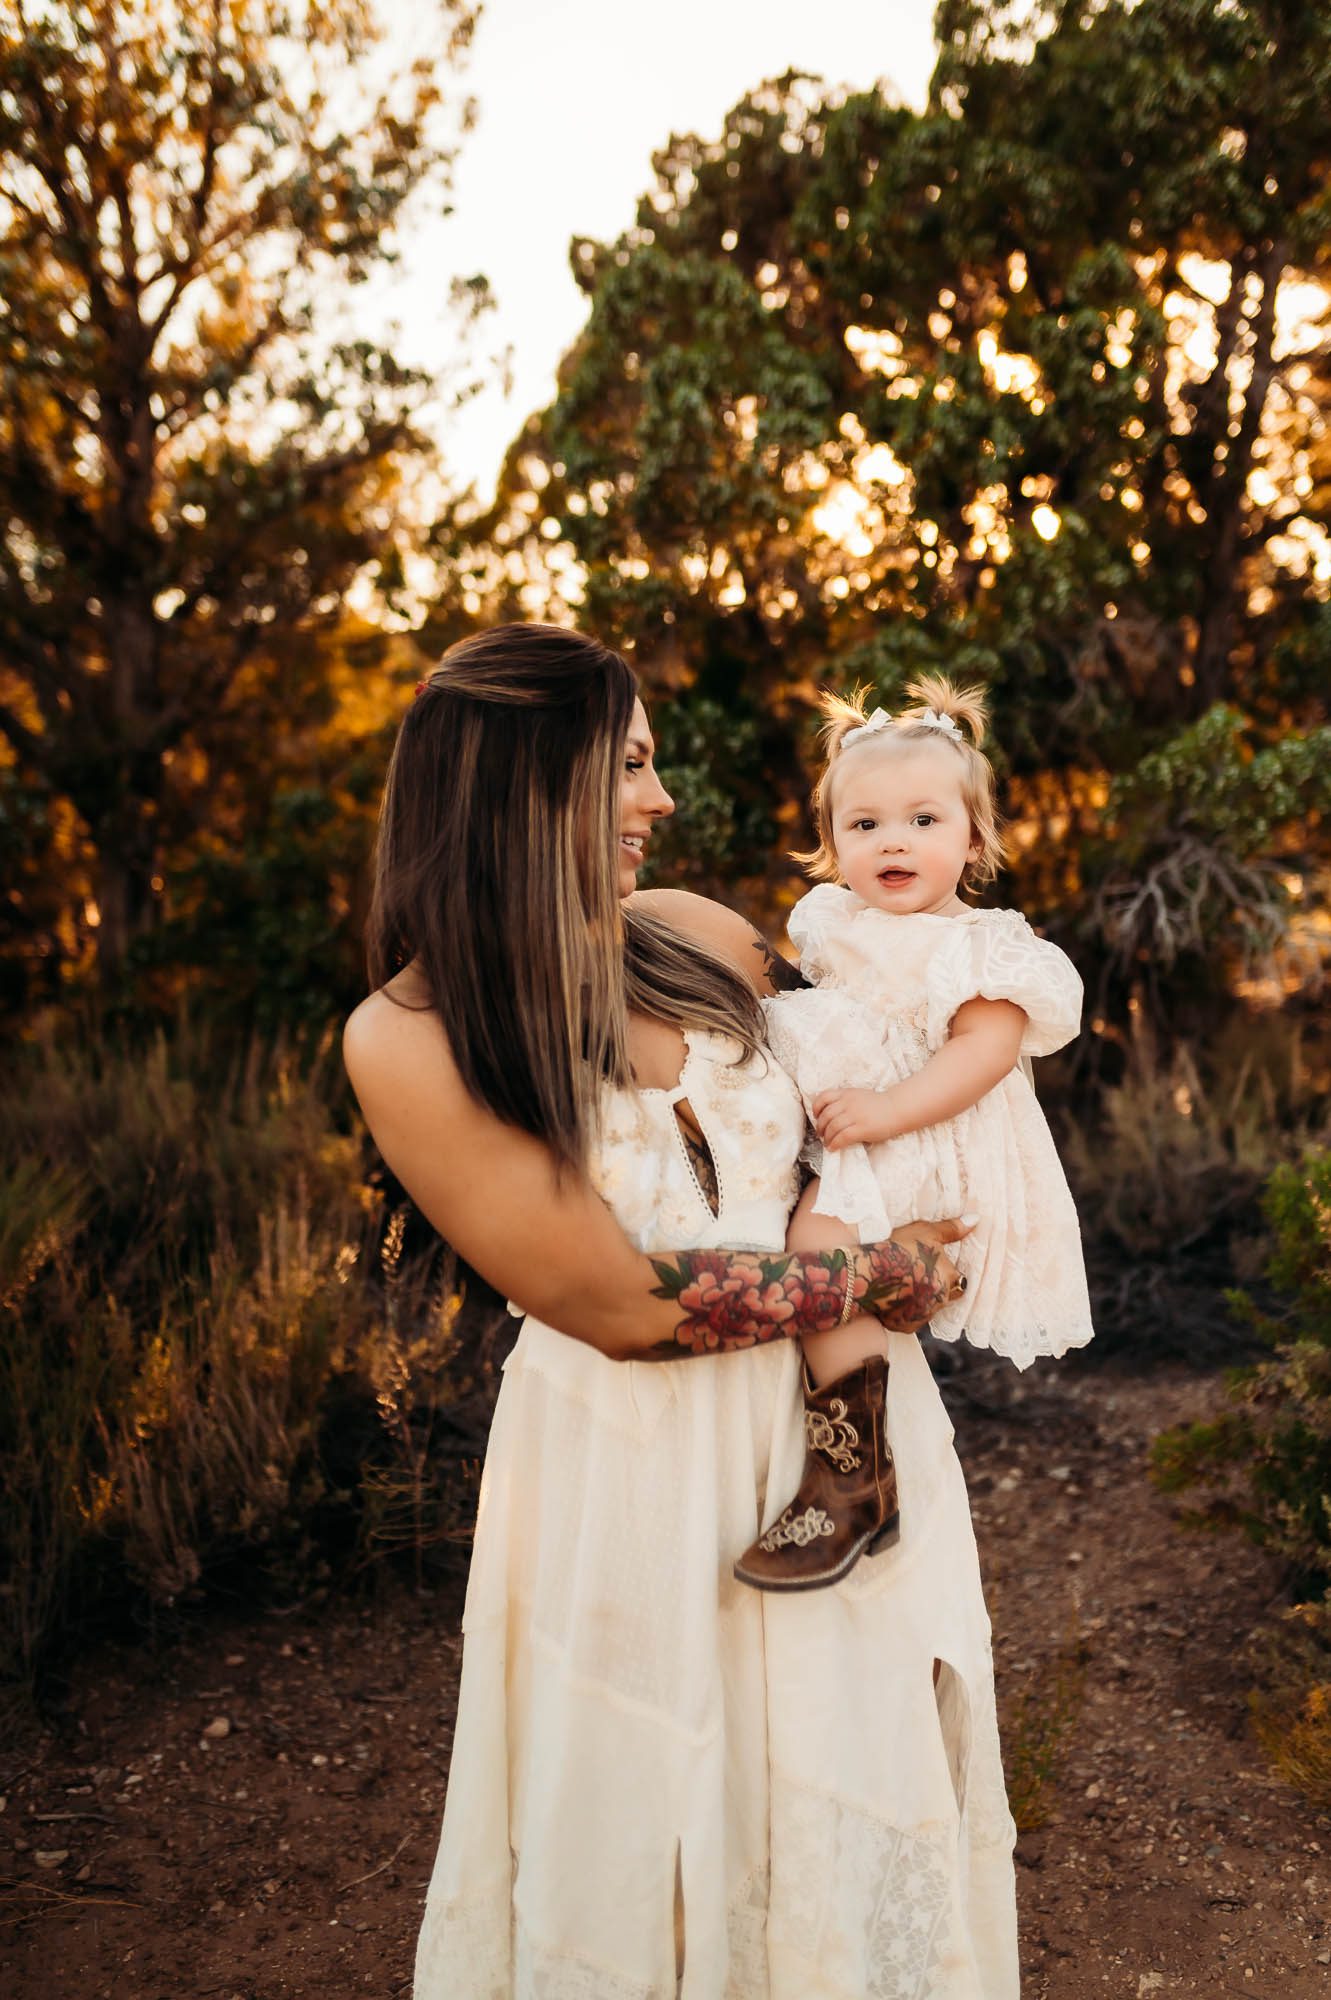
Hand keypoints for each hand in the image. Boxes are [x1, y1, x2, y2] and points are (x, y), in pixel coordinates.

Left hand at [812, 1086, 899, 1150]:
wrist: (897, 1108)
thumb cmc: (879, 1105)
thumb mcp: (859, 1096)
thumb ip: (846, 1101)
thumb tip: (831, 1115)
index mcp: (847, 1093)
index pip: (824, 1097)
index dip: (816, 1108)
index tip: (816, 1116)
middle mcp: (848, 1103)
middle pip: (826, 1115)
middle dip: (820, 1127)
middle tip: (820, 1134)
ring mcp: (855, 1116)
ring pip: (832, 1127)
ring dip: (826, 1137)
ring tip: (827, 1143)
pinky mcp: (862, 1128)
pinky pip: (842, 1137)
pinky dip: (834, 1144)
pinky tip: (833, 1148)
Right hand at [857, 1215, 975, 1331]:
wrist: (866, 1273)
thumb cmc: (898, 1249)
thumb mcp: (925, 1232)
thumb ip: (951, 1229)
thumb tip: (975, 1219)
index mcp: (949, 1278)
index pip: (959, 1280)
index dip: (947, 1273)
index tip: (933, 1267)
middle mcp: (940, 1300)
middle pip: (944, 1296)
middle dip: (934, 1289)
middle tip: (916, 1276)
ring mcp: (923, 1316)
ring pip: (927, 1309)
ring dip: (920, 1301)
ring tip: (901, 1286)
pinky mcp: (905, 1326)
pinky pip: (909, 1320)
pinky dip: (904, 1312)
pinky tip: (892, 1298)